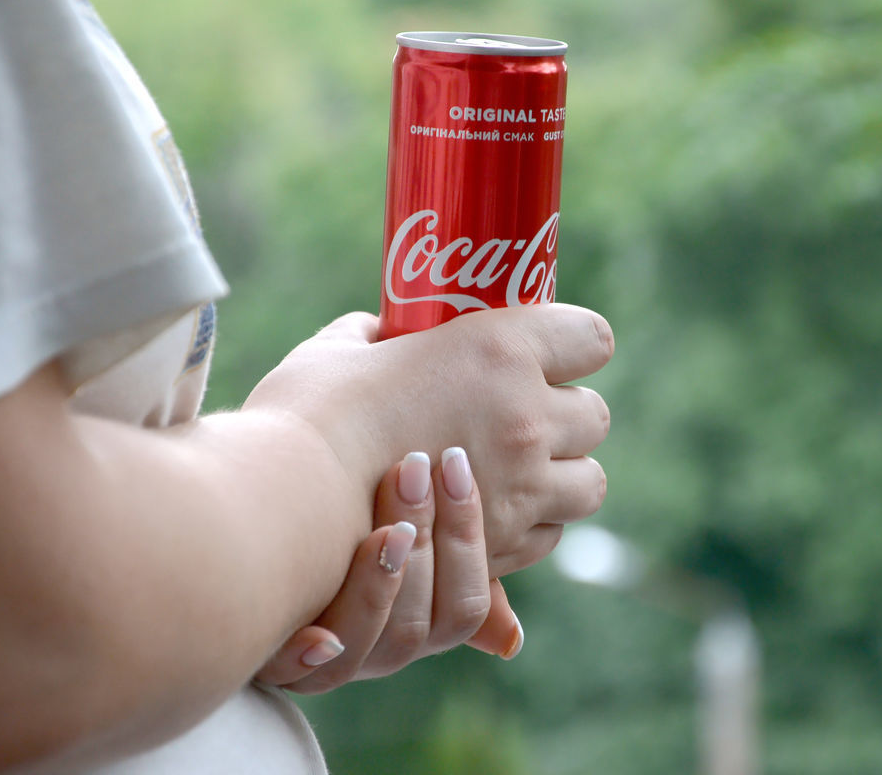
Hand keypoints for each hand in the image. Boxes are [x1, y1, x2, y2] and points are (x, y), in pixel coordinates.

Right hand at [243, 304, 613, 578]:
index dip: (574, 344)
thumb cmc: (307, 414)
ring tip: (520, 472)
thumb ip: (373, 337)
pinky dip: (533, 524)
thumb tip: (378, 333)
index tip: (553, 349)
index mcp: (499, 350)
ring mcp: (522, 488)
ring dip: (563, 475)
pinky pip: (550, 534)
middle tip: (523, 415)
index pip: (592, 338)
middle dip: (567, 415)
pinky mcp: (503, 547)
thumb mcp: (339, 352)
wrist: (286, 505)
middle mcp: (526, 419)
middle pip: (595, 416)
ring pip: (590, 483)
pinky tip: (493, 514)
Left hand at [255, 448, 522, 692]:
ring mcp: (327, 660)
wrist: (235, 535)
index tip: (454, 463)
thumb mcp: (397, 532)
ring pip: (373, 644)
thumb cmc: (332, 517)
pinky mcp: (271, 660)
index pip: (463, 606)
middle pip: (422, 623)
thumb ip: (450, 554)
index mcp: (416, 622)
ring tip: (378, 525)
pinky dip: (310, 650)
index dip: (465, 539)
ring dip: (380, 584)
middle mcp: (376, 650)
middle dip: (425, 542)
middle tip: (412, 466)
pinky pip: (297, 671)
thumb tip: (512, 638)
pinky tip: (316, 630)